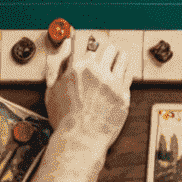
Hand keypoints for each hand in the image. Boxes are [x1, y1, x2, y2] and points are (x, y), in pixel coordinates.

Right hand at [44, 36, 132, 156]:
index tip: (88, 43)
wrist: (80, 139)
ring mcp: (112, 82)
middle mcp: (97, 71)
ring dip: (118, 56)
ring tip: (117, 57)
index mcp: (78, 68)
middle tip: (105, 52)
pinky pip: (129, 74)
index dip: (87, 42)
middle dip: (105, 49)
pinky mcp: (123, 93)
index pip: (86, 43)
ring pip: (121, 57)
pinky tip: (123, 71)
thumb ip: (56, 66)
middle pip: (106, 47)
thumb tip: (63, 49)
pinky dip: (126, 70)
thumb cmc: (64, 119)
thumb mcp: (51, 91)